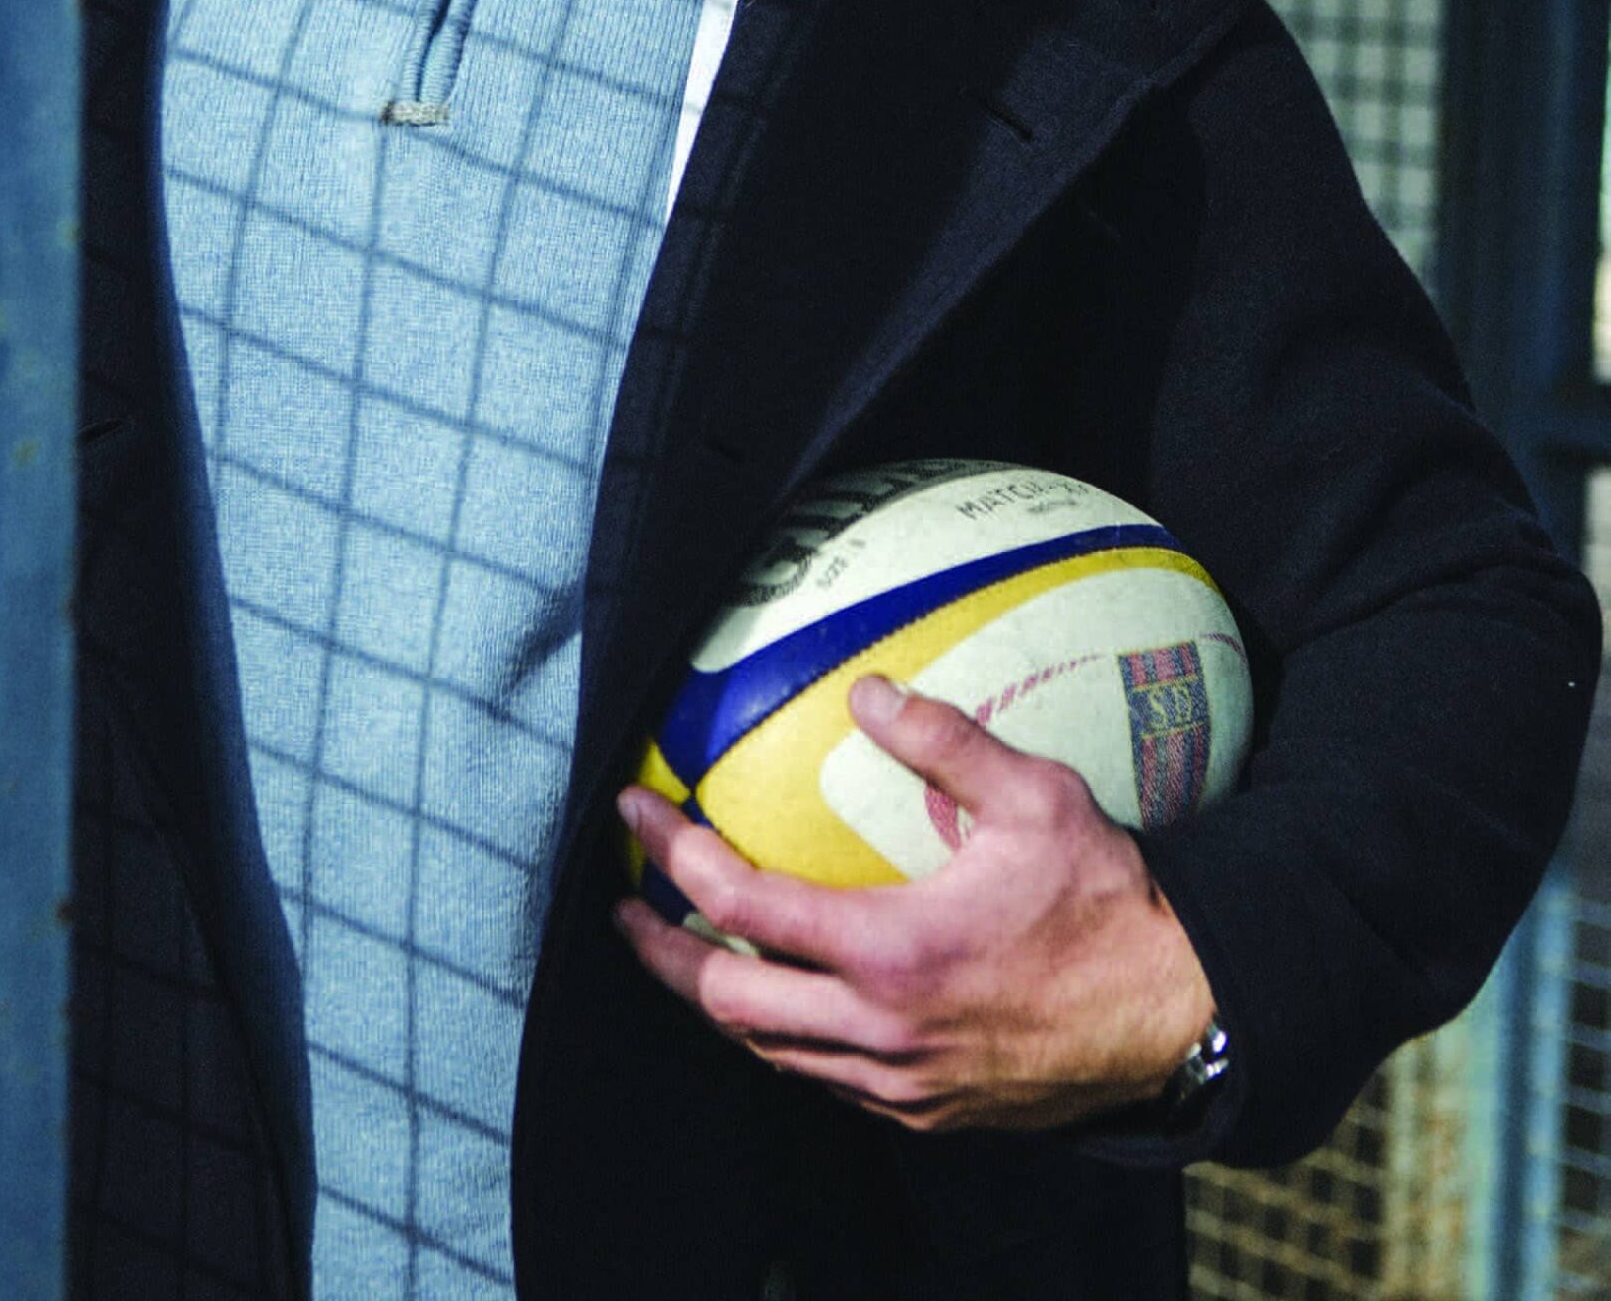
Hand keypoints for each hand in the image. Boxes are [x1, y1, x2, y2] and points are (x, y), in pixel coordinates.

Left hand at [613, 673, 1214, 1132]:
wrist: (1178, 1016)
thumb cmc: (1107, 900)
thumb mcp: (1036, 799)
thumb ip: (945, 740)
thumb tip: (867, 689)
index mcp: (892, 953)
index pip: (743, 909)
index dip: (674, 857)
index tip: (635, 813)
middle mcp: (881, 1032)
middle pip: (727, 1000)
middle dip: (658, 949)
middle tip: (622, 905)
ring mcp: (900, 1084)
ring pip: (768, 1051)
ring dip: (714, 997)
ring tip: (682, 943)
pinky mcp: (925, 1112)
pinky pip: (823, 1078)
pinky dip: (780, 1035)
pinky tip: (778, 994)